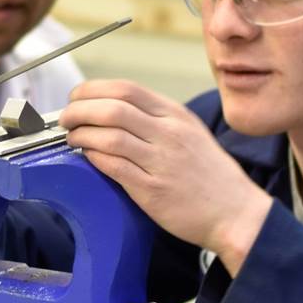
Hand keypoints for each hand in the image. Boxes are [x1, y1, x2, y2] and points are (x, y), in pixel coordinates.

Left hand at [60, 80, 272, 274]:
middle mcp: (169, 133)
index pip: (126, 89)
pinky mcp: (152, 190)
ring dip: (81, 134)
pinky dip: (94, 157)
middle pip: (113, 108)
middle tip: (66, 118)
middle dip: (79, 109)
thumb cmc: (210, 176)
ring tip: (72, 138)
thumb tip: (114, 112)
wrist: (236, 213)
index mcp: (176, 115)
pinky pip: (114, 166)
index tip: (78, 98)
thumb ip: (157, 120)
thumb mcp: (190, 133)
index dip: (93, 90)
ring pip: (109, 136)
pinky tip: (87, 156)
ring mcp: (161, 161)